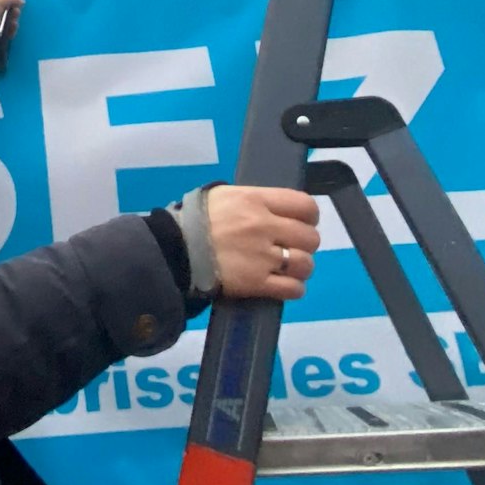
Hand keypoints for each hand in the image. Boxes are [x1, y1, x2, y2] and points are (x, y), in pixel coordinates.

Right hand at [206, 186, 320, 299]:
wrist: (174, 249)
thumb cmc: (195, 219)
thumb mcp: (223, 196)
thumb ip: (253, 199)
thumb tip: (274, 206)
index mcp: (257, 201)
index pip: (305, 206)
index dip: (310, 217)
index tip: (302, 223)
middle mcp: (264, 227)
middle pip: (309, 237)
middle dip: (305, 244)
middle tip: (292, 248)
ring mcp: (262, 257)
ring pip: (304, 264)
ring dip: (300, 268)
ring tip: (288, 270)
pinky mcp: (255, 283)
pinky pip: (292, 289)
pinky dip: (294, 289)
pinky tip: (285, 286)